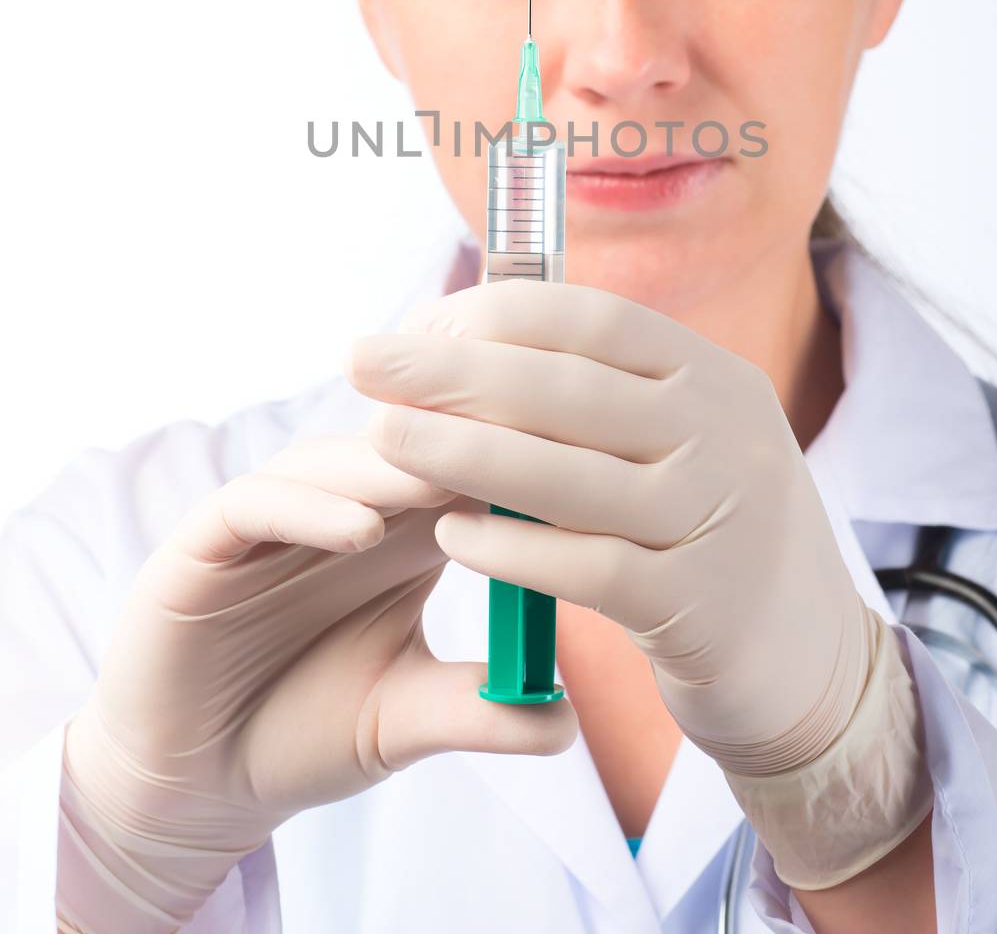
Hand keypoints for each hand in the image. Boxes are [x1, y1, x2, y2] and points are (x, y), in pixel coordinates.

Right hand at [59, 433, 576, 931]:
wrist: (197, 782)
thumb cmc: (305, 731)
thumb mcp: (404, 720)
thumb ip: (478, 712)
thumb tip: (569, 721)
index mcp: (398, 533)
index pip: (457, 467)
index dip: (507, 457)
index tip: (574, 462)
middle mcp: (338, 508)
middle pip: (400, 444)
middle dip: (455, 438)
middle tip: (515, 438)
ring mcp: (271, 519)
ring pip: (332, 462)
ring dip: (389, 469)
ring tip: (444, 487)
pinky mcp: (206, 544)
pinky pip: (257, 503)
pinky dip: (310, 509)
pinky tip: (360, 533)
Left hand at [349, 277, 872, 775]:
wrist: (815, 668)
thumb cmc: (716, 535)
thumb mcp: (690, 442)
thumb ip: (608, 395)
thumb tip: (475, 338)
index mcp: (716, 378)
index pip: (595, 319)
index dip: (498, 314)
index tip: (419, 322)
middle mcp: (725, 434)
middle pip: (567, 387)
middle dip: (452, 370)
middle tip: (363, 361)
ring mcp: (717, 519)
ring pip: (566, 473)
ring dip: (461, 452)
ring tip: (384, 438)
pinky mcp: (697, 608)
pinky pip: (585, 568)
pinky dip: (511, 548)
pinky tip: (450, 537)